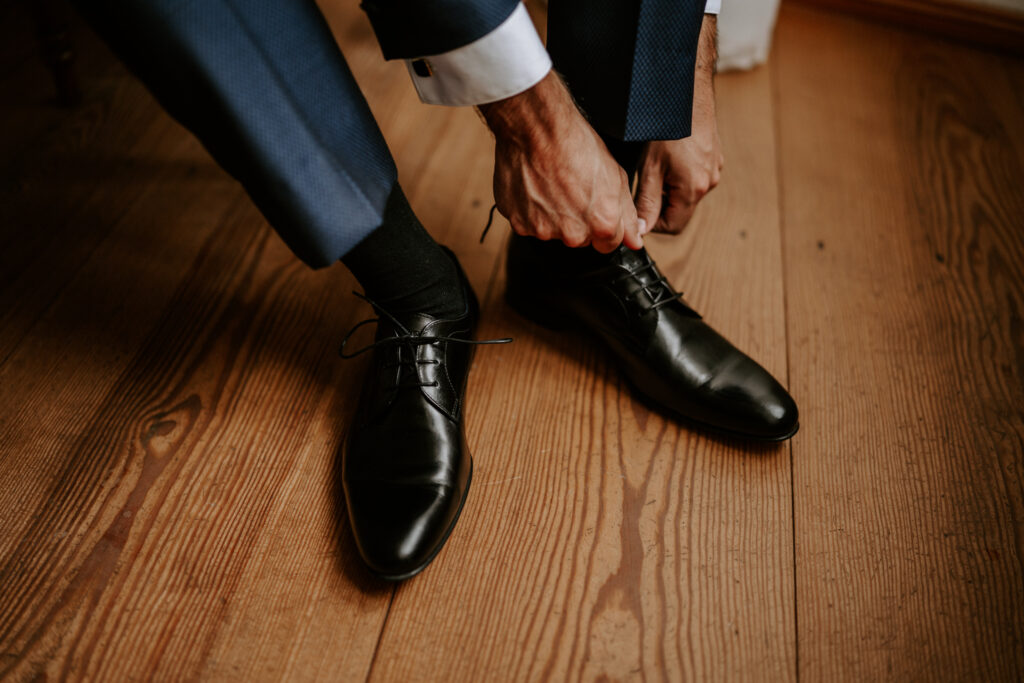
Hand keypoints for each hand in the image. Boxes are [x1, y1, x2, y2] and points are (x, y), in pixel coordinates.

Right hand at [479, 72, 642, 252]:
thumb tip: (634, 240)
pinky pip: (528, 224)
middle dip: (577, 221)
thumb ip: (627, 215)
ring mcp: (544, 231)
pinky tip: (535, 187)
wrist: (538, 129)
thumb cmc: (577, 146)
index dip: (602, 223)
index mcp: (602, 225)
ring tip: (551, 185)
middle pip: (579, 239)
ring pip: (552, 232)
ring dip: (552, 215)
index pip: (608, 244)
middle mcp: (573, 235)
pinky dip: (530, 210)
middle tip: (571, 189)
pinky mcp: (520, 223)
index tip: (593, 205)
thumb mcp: (616, 177)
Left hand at [635, 15, 722, 234]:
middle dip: (660, 204)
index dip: (651, 223)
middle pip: (680, 210)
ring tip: (656, 166)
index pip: (672, 226)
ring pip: (687, 194)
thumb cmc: (666, 127)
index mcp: (694, 189)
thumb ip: (646, 203)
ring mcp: (714, 170)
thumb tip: (640, 232)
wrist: (686, 93)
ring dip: (669, 188)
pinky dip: (679, 175)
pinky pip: (695, 177)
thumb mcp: (649, 169)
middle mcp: (709, 182)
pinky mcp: (714, 158)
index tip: (638, 209)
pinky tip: (670, 156)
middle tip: (644, 183)